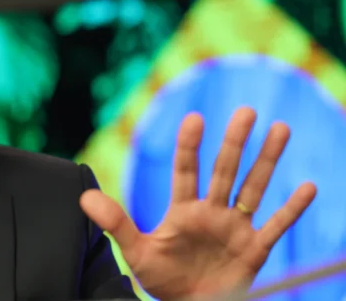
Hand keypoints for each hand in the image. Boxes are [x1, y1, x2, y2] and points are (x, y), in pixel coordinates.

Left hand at [80, 107, 316, 299]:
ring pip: (253, 188)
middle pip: (225, 171)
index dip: (190, 147)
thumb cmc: (162, 278)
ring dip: (267, 161)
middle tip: (246, 111)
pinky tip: (307, 186)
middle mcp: (212, 212)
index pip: (186, 171)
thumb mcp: (136, 252)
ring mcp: (234, 228)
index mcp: (183, 210)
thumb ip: (115, 223)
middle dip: (235, 142)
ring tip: (281, 128)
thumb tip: (83, 198)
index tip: (194, 118)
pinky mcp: (253, 250)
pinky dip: (291, 209)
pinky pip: (275, 226)